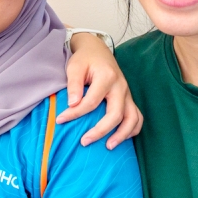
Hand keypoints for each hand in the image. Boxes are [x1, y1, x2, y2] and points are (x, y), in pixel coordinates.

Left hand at [58, 32, 142, 148]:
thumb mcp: (74, 67)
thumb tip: (72, 104)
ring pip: (132, 118)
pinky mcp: (129, 99)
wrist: (98, 51)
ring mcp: (128, 94)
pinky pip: (137, 117)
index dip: (75, 113)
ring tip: (108, 147)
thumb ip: (73, 85)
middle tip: (84, 142)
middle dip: (100, 131)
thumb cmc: (85, 60)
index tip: (60, 120)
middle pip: (115, 114)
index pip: (91, 102)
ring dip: (122, 135)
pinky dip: (132, 130)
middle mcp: (121, 86)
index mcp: (107, 77)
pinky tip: (120, 138)